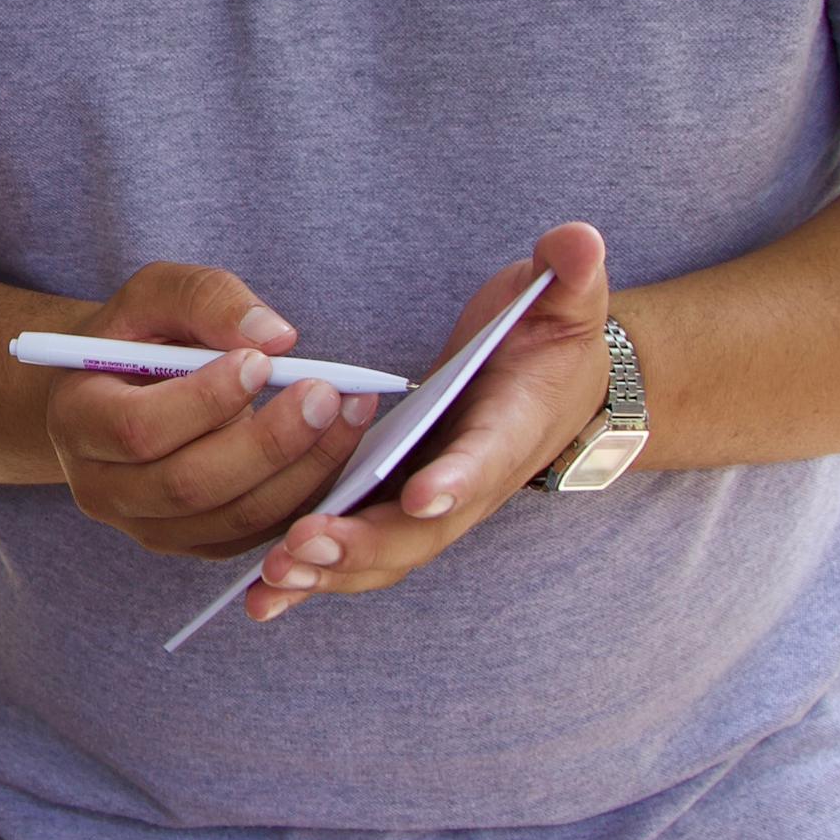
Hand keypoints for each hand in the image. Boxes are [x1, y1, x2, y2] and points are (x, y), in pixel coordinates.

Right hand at [45, 260, 374, 561]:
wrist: (120, 393)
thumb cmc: (138, 338)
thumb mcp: (155, 296)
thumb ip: (205, 300)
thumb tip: (275, 336)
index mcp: (77, 423)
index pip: (139, 430)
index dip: (205, 401)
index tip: (262, 361)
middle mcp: (103, 489)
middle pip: (190, 486)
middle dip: (268, 442)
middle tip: (326, 393)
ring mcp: (149, 529)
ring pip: (233, 518)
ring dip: (302, 469)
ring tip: (350, 411)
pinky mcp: (197, 545)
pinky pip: (260, 534)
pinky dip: (308, 493)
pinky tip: (340, 445)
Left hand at [240, 222, 614, 621]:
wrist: (559, 387)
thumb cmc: (551, 336)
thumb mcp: (568, 297)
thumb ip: (571, 274)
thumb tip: (578, 240)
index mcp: (513, 428)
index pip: (488, 457)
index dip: (458, 478)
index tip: (421, 493)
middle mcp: (472, 483)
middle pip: (422, 530)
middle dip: (366, 540)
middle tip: (307, 541)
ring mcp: (432, 506)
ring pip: (384, 554)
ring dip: (331, 569)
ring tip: (276, 574)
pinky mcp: (398, 511)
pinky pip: (356, 553)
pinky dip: (314, 579)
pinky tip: (262, 599)